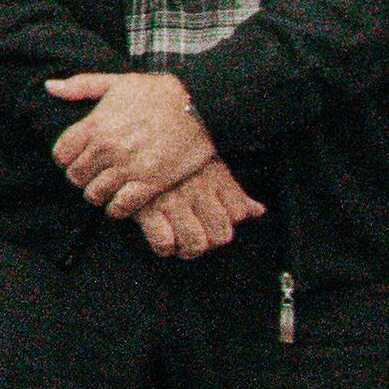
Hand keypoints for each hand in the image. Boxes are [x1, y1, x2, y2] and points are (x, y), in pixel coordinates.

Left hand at [47, 71, 217, 214]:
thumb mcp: (117, 82)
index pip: (61, 154)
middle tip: (92, 176)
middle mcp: (107, 147)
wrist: (201, 105)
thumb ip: (80, 86)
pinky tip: (122, 202)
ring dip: (98, 194)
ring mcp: (128, 166)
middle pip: (76, 176)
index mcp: (95, 124)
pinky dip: (117, 208)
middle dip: (81, 177)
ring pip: (94, 194)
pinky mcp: (151, 182)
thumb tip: (49, 87)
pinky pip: (121, 206)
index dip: (65, 159)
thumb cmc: (158, 92)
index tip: (75, 159)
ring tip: (106, 189)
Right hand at [137, 156, 262, 259]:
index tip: (214, 222)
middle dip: (211, 243)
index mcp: (214, 175)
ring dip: (189, 250)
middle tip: (198, 239)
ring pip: (196, 243)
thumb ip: (232, 191)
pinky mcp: (146, 208)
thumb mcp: (207, 164)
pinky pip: (164, 242)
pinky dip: (163, 247)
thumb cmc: (170, 154)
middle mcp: (198, 189)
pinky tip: (159, 237)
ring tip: (179, 244)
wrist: (130, 138)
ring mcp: (172, 200)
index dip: (228, 223)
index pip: (238, 213)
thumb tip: (258, 211)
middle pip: (221, 234)